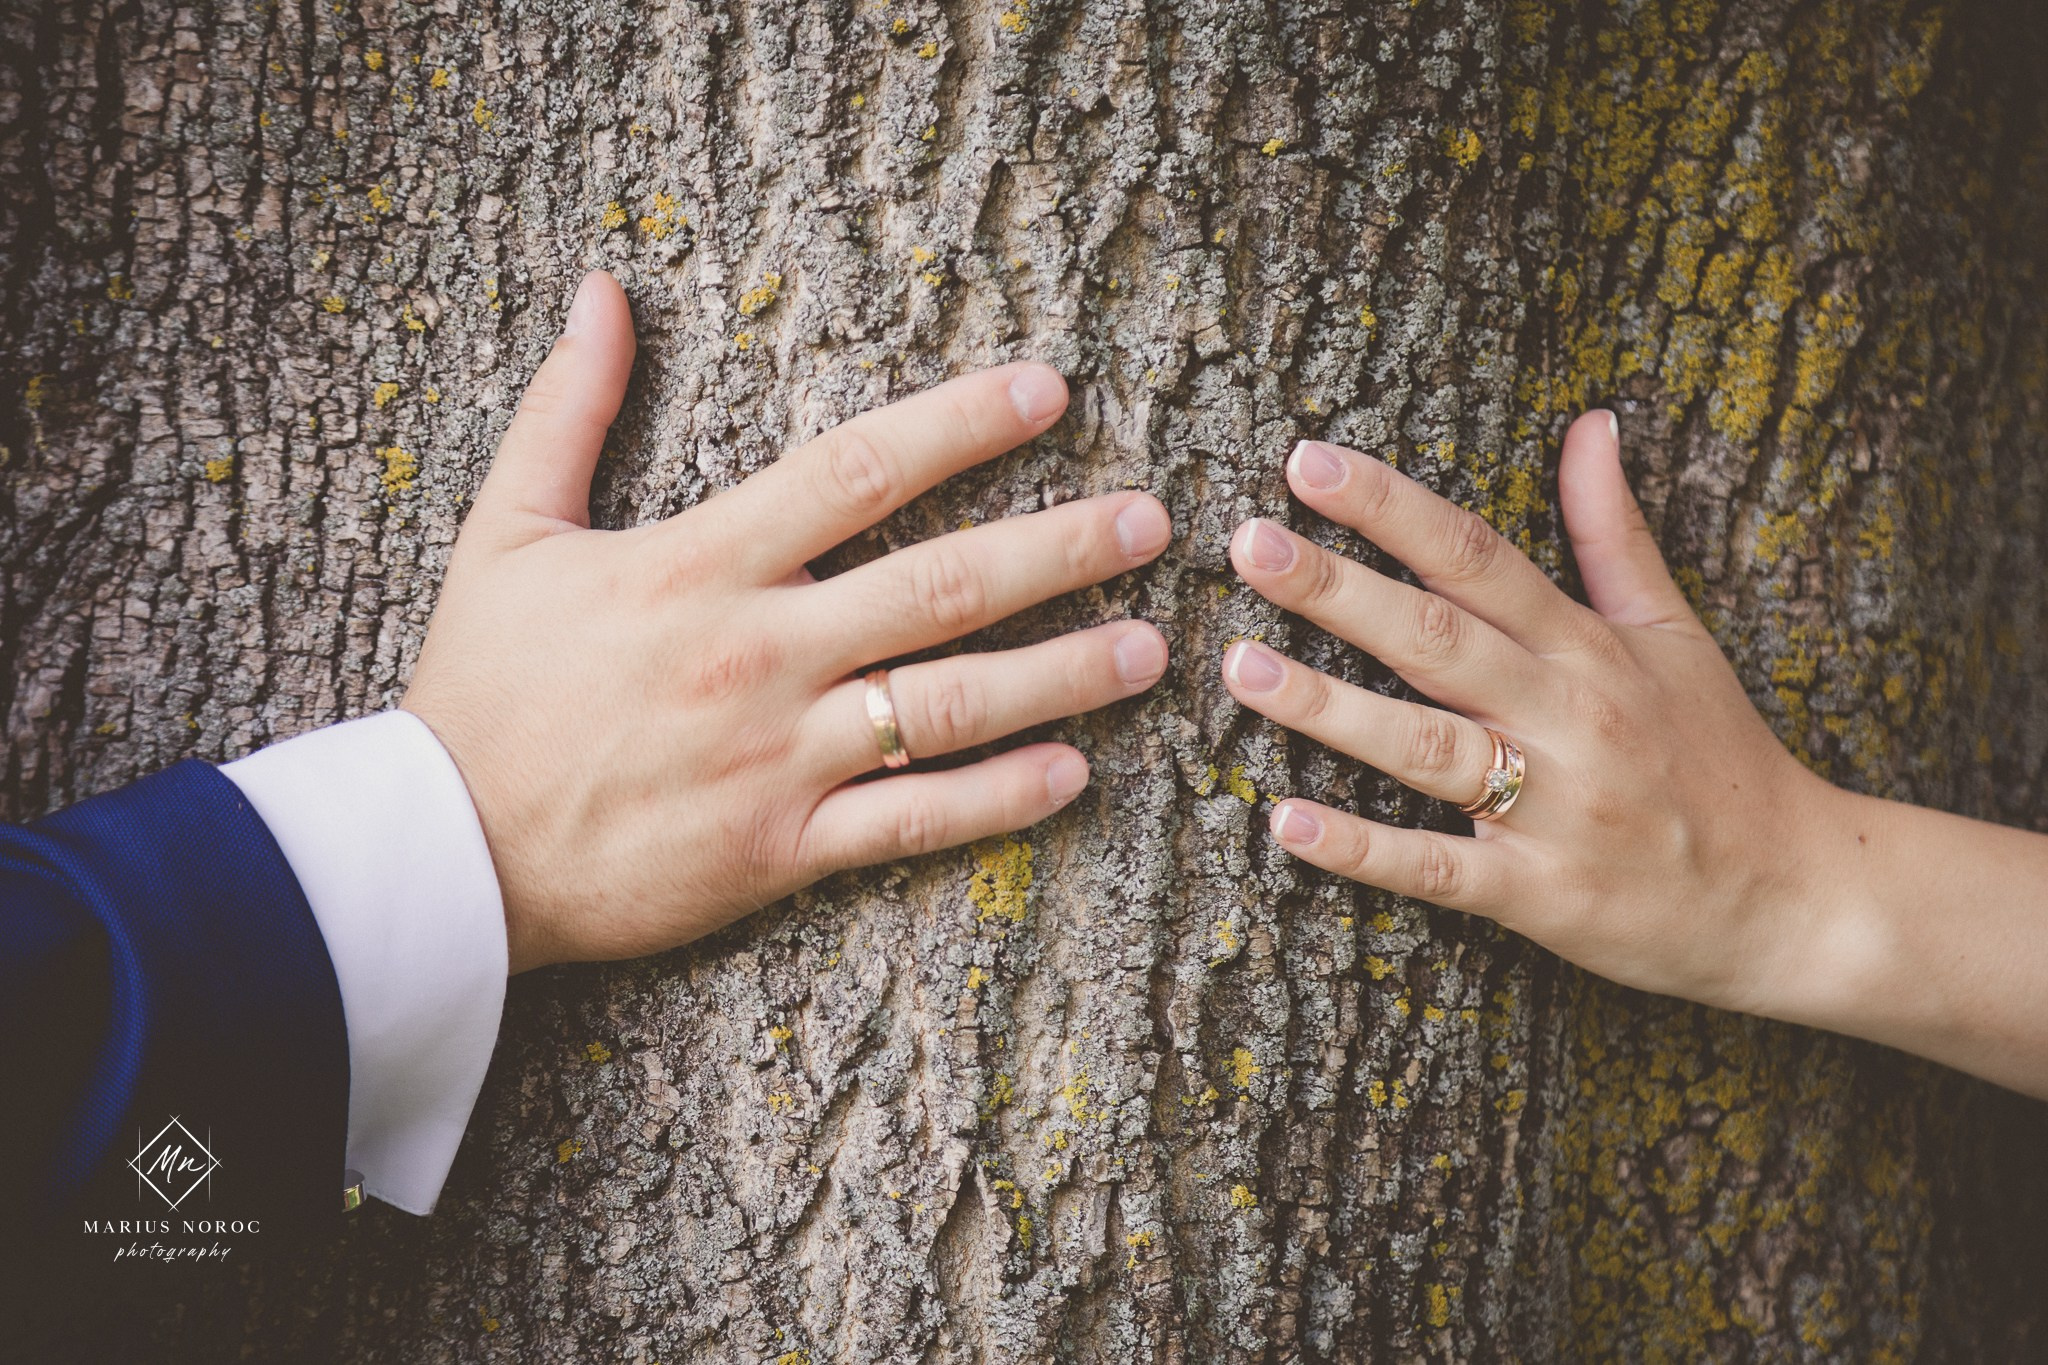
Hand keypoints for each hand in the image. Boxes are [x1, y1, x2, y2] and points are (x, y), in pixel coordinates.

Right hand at [403, 272, 1172, 973]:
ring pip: (948, 706)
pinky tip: (1074, 774)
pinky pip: (911, 821)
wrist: (445, 854)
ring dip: (1061, 675)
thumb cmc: (481, 687)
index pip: (857, 471)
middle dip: (1058, 548)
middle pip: (939, 586)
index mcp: (700, 565)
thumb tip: (601, 290)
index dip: (961, 425)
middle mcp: (758, 654)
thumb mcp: (505, 529)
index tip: (1049, 393)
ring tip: (1149, 649)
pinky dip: (998, 800)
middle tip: (1152, 523)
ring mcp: (778, 756)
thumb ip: (567, 409)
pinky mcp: (782, 849)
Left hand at [1220, 413, 1853, 1022]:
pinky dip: (1361, 849)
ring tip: (1242, 668)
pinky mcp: (1539, 895)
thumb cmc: (1719, 756)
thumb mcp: (1675, 634)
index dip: (1392, 508)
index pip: (1477, 559)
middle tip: (1249, 545)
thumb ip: (1613, 533)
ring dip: (1330, 709)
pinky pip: (1436, 869)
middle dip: (1339, 590)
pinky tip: (1285, 823)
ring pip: (1426, 748)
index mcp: (1589, 649)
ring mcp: (1552, 810)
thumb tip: (1590, 423)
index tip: (1308, 463)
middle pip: (1438, 641)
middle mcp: (1567, 718)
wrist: (1795, 897)